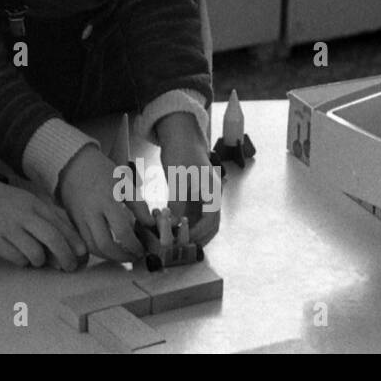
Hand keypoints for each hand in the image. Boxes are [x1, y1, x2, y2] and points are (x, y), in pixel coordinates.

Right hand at [0, 168, 85, 270]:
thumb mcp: (25, 202)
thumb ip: (44, 219)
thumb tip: (65, 243)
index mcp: (35, 204)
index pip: (64, 226)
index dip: (76, 245)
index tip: (82, 256)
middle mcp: (25, 215)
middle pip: (55, 240)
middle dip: (67, 258)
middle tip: (69, 267)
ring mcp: (9, 227)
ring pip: (37, 253)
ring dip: (41, 261)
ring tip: (37, 259)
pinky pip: (17, 258)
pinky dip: (23, 261)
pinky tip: (18, 255)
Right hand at [56, 144, 144, 263]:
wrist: (73, 163)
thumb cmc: (102, 171)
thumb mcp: (125, 182)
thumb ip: (139, 206)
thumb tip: (151, 225)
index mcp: (107, 200)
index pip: (122, 231)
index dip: (134, 245)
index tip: (142, 249)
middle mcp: (91, 212)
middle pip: (104, 245)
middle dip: (121, 257)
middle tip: (132, 257)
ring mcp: (79, 218)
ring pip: (92, 247)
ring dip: (108, 256)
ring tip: (121, 254)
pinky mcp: (72, 221)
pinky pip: (83, 241)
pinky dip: (96, 249)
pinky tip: (107, 246)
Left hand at [156, 113, 220, 245]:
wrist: (179, 135)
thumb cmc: (181, 151)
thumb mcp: (178, 176)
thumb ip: (178, 200)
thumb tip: (173, 223)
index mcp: (213, 192)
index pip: (212, 220)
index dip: (198, 233)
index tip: (182, 239)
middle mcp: (211, 197)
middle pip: (210, 225)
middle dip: (195, 237)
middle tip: (177, 245)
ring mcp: (202, 197)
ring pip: (199, 222)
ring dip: (187, 231)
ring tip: (170, 236)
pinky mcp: (193, 196)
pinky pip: (190, 215)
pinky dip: (181, 222)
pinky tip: (166, 224)